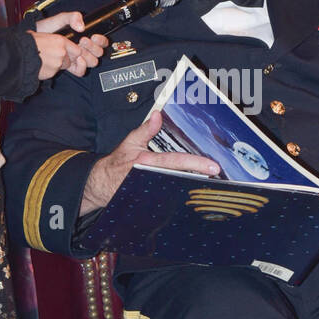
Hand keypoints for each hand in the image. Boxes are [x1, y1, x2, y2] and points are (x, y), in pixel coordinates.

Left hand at [31, 16, 107, 79]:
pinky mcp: (69, 66)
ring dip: (88, 56)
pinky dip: (81, 67)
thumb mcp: (60, 19)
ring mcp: (76, 58)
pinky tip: (76, 59)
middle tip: (83, 40)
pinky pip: (81, 71)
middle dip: (93, 46)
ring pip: (92, 61)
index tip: (93, 36)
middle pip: (98, 53)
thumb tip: (82, 28)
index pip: (101, 42)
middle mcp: (83, 48)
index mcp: (85, 36)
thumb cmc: (46, 28)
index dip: (101, 40)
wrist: (33, 41)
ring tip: (78, 49)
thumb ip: (72, 17)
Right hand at [80, 110, 220, 215]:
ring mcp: (152, 192)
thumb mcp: (130, 142)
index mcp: (147, 162)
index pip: (176, 162)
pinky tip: (193, 195)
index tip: (212, 166)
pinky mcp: (151, 204)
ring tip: (211, 185)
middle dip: (200, 178)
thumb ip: (146, 129)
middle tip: (217, 176)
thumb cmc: (117, 164)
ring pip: (177, 192)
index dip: (196, 164)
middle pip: (181, 179)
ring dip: (193, 188)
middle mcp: (151, 178)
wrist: (101, 185)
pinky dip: (181, 197)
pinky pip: (169, 201)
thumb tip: (158, 115)